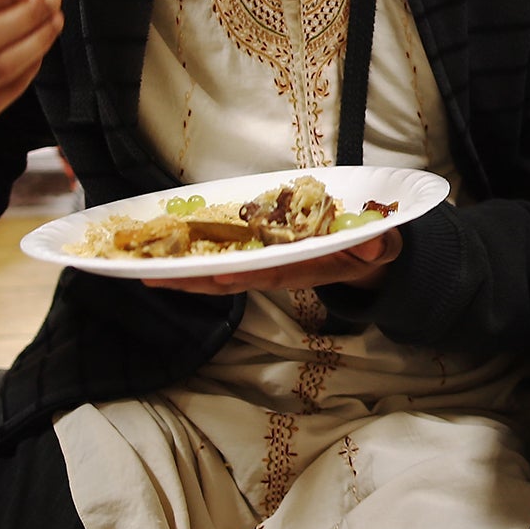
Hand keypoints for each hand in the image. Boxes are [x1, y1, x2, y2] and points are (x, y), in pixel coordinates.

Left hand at [146, 230, 401, 294]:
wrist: (367, 257)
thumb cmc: (371, 248)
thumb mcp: (382, 246)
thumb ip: (378, 247)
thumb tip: (373, 247)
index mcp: (307, 267)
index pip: (273, 273)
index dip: (247, 274)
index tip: (220, 274)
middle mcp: (281, 271)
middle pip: (234, 279)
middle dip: (196, 281)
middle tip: (158, 279)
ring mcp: (266, 267)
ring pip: (221, 275)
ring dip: (185, 278)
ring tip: (147, 275)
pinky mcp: (259, 257)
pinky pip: (223, 261)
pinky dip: (194, 264)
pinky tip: (165, 263)